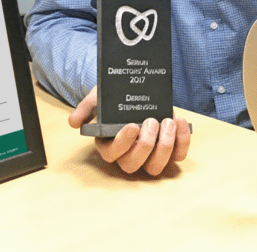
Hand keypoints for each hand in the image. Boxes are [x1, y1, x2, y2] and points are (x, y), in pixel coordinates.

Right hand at [68, 86, 190, 174]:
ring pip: (155, 166)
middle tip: (152, 122)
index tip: (132, 125)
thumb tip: (74, 121)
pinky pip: (177, 155)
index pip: (112, 154)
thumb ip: (86, 108)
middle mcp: (128, 154)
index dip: (123, 144)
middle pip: (133, 165)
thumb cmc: (114, 98)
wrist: (135, 91)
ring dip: (165, 146)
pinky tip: (179, 122)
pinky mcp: (169, 150)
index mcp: (108, 144)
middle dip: (145, 145)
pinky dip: (182, 141)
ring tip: (168, 122)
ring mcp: (149, 154)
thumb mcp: (98, 97)